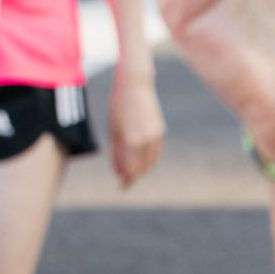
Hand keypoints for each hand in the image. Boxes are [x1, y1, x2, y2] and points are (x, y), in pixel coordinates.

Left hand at [109, 70, 165, 187]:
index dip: (127, 181)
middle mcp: (147, 140)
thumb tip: (120, 173)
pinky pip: (155, 151)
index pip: (132, 170)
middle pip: (143, 168)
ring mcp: (156, 135)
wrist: (135, 86)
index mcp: (132, 141)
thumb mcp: (113, 131)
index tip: (121, 187)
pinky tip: (138, 157)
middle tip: (124, 181)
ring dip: (142, 168)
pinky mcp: (160, 130)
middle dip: (134, 176)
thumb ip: (117, 154)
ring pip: (151, 161)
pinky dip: (148, 158)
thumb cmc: (119, 107)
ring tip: (130, 170)